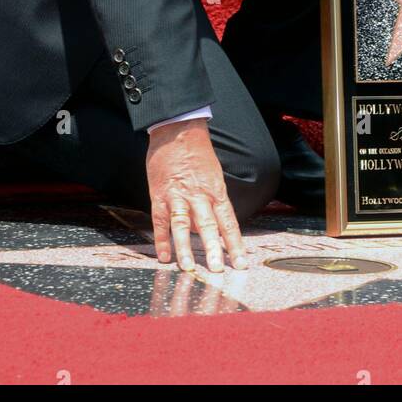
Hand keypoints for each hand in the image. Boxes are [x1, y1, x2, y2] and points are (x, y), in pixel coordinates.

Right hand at [147, 118, 248, 273]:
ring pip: (183, 225)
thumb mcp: (213, 176)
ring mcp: (178, 196)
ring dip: (186, 248)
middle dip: (213, 249)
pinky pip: (160, 221)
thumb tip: (207, 231)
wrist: (177, 131)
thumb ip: (212, 204)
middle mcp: (199, 196)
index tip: (241, 264)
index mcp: (216, 191)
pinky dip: (162, 239)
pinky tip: (164, 256)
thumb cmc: (198, 154)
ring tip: (189, 268)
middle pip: (208, 226)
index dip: (235, 244)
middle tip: (218, 270)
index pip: (229, 223)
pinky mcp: (160, 195)